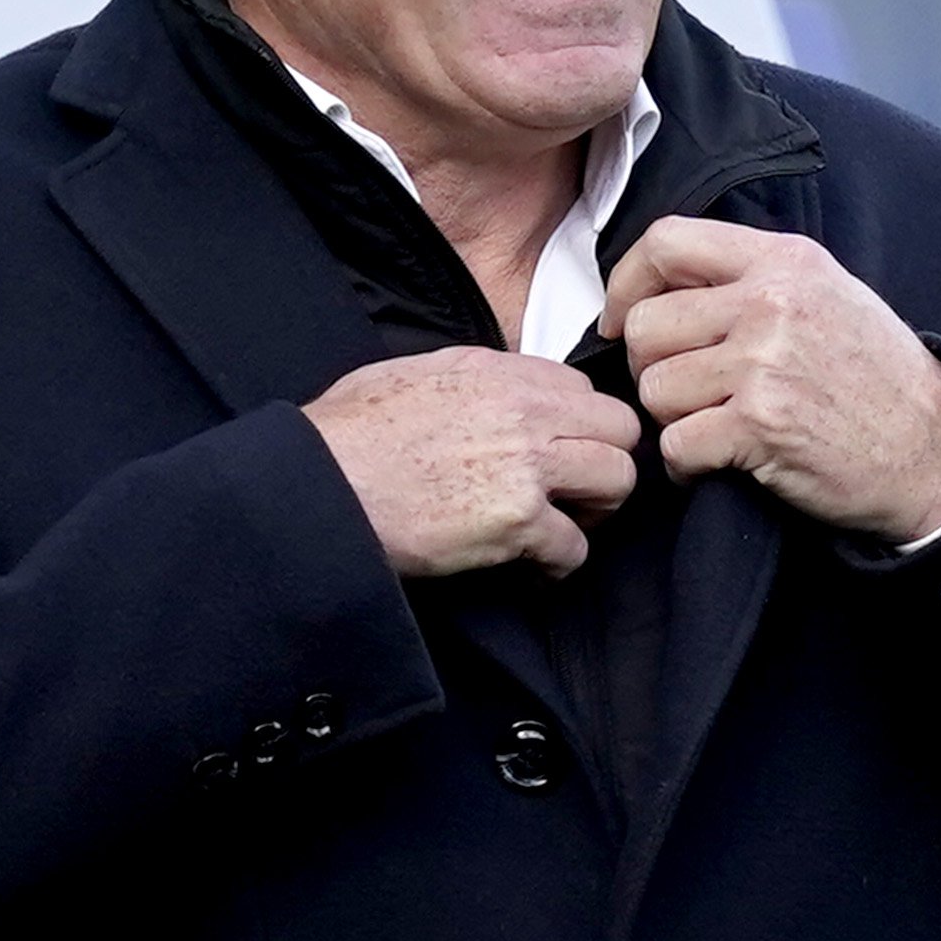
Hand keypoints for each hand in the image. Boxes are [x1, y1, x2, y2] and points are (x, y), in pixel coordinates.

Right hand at [304, 348, 641, 578]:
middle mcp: (523, 410)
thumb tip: (494, 395)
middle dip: (604, 463)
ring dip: (593, 511)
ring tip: (559, 526)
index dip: (579, 425)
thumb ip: (471, 380)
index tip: (563, 450)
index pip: (583, 389)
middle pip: (620, 430)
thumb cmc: (348, 434)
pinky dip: (557, 565)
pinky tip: (531, 568)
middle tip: (575, 492)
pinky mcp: (519, 521)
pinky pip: (575, 547)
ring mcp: (527, 464)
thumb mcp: (412, 375)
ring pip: (616, 481)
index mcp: (497, 371)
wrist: (320, 483)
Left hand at [602, 220, 940, 544]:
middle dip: (652, 369)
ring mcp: (765, 363)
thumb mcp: (829, 294)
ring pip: (655, 388)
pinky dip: (687, 466)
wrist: (934, 448)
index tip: (623, 321)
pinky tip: (718, 463)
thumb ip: (755, 279)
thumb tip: (666, 285)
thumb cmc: (878, 378)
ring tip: (715, 428)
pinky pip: (676, 444)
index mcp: (784, 261)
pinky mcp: (761, 425)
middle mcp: (771, 302)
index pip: (667, 241)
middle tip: (686, 394)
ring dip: (674, 420)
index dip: (627, 284)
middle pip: (648, 325)